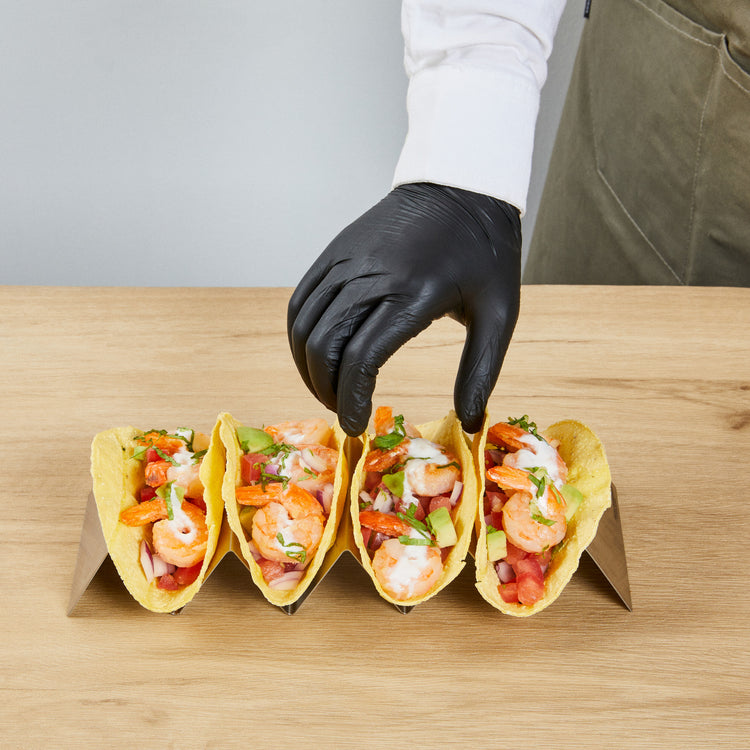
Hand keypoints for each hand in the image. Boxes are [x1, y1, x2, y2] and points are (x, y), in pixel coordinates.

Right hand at [287, 182, 521, 435]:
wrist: (461, 186)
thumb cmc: (484, 253)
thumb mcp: (499, 312)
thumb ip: (481, 369)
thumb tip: (471, 420)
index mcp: (414, 295)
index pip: (362, 360)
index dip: (351, 401)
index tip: (355, 424)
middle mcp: (372, 276)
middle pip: (325, 347)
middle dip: (326, 391)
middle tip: (344, 410)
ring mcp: (347, 260)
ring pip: (304, 326)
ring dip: (308, 368)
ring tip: (328, 389)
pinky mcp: (335, 251)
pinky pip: (301, 300)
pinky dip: (299, 335)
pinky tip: (317, 354)